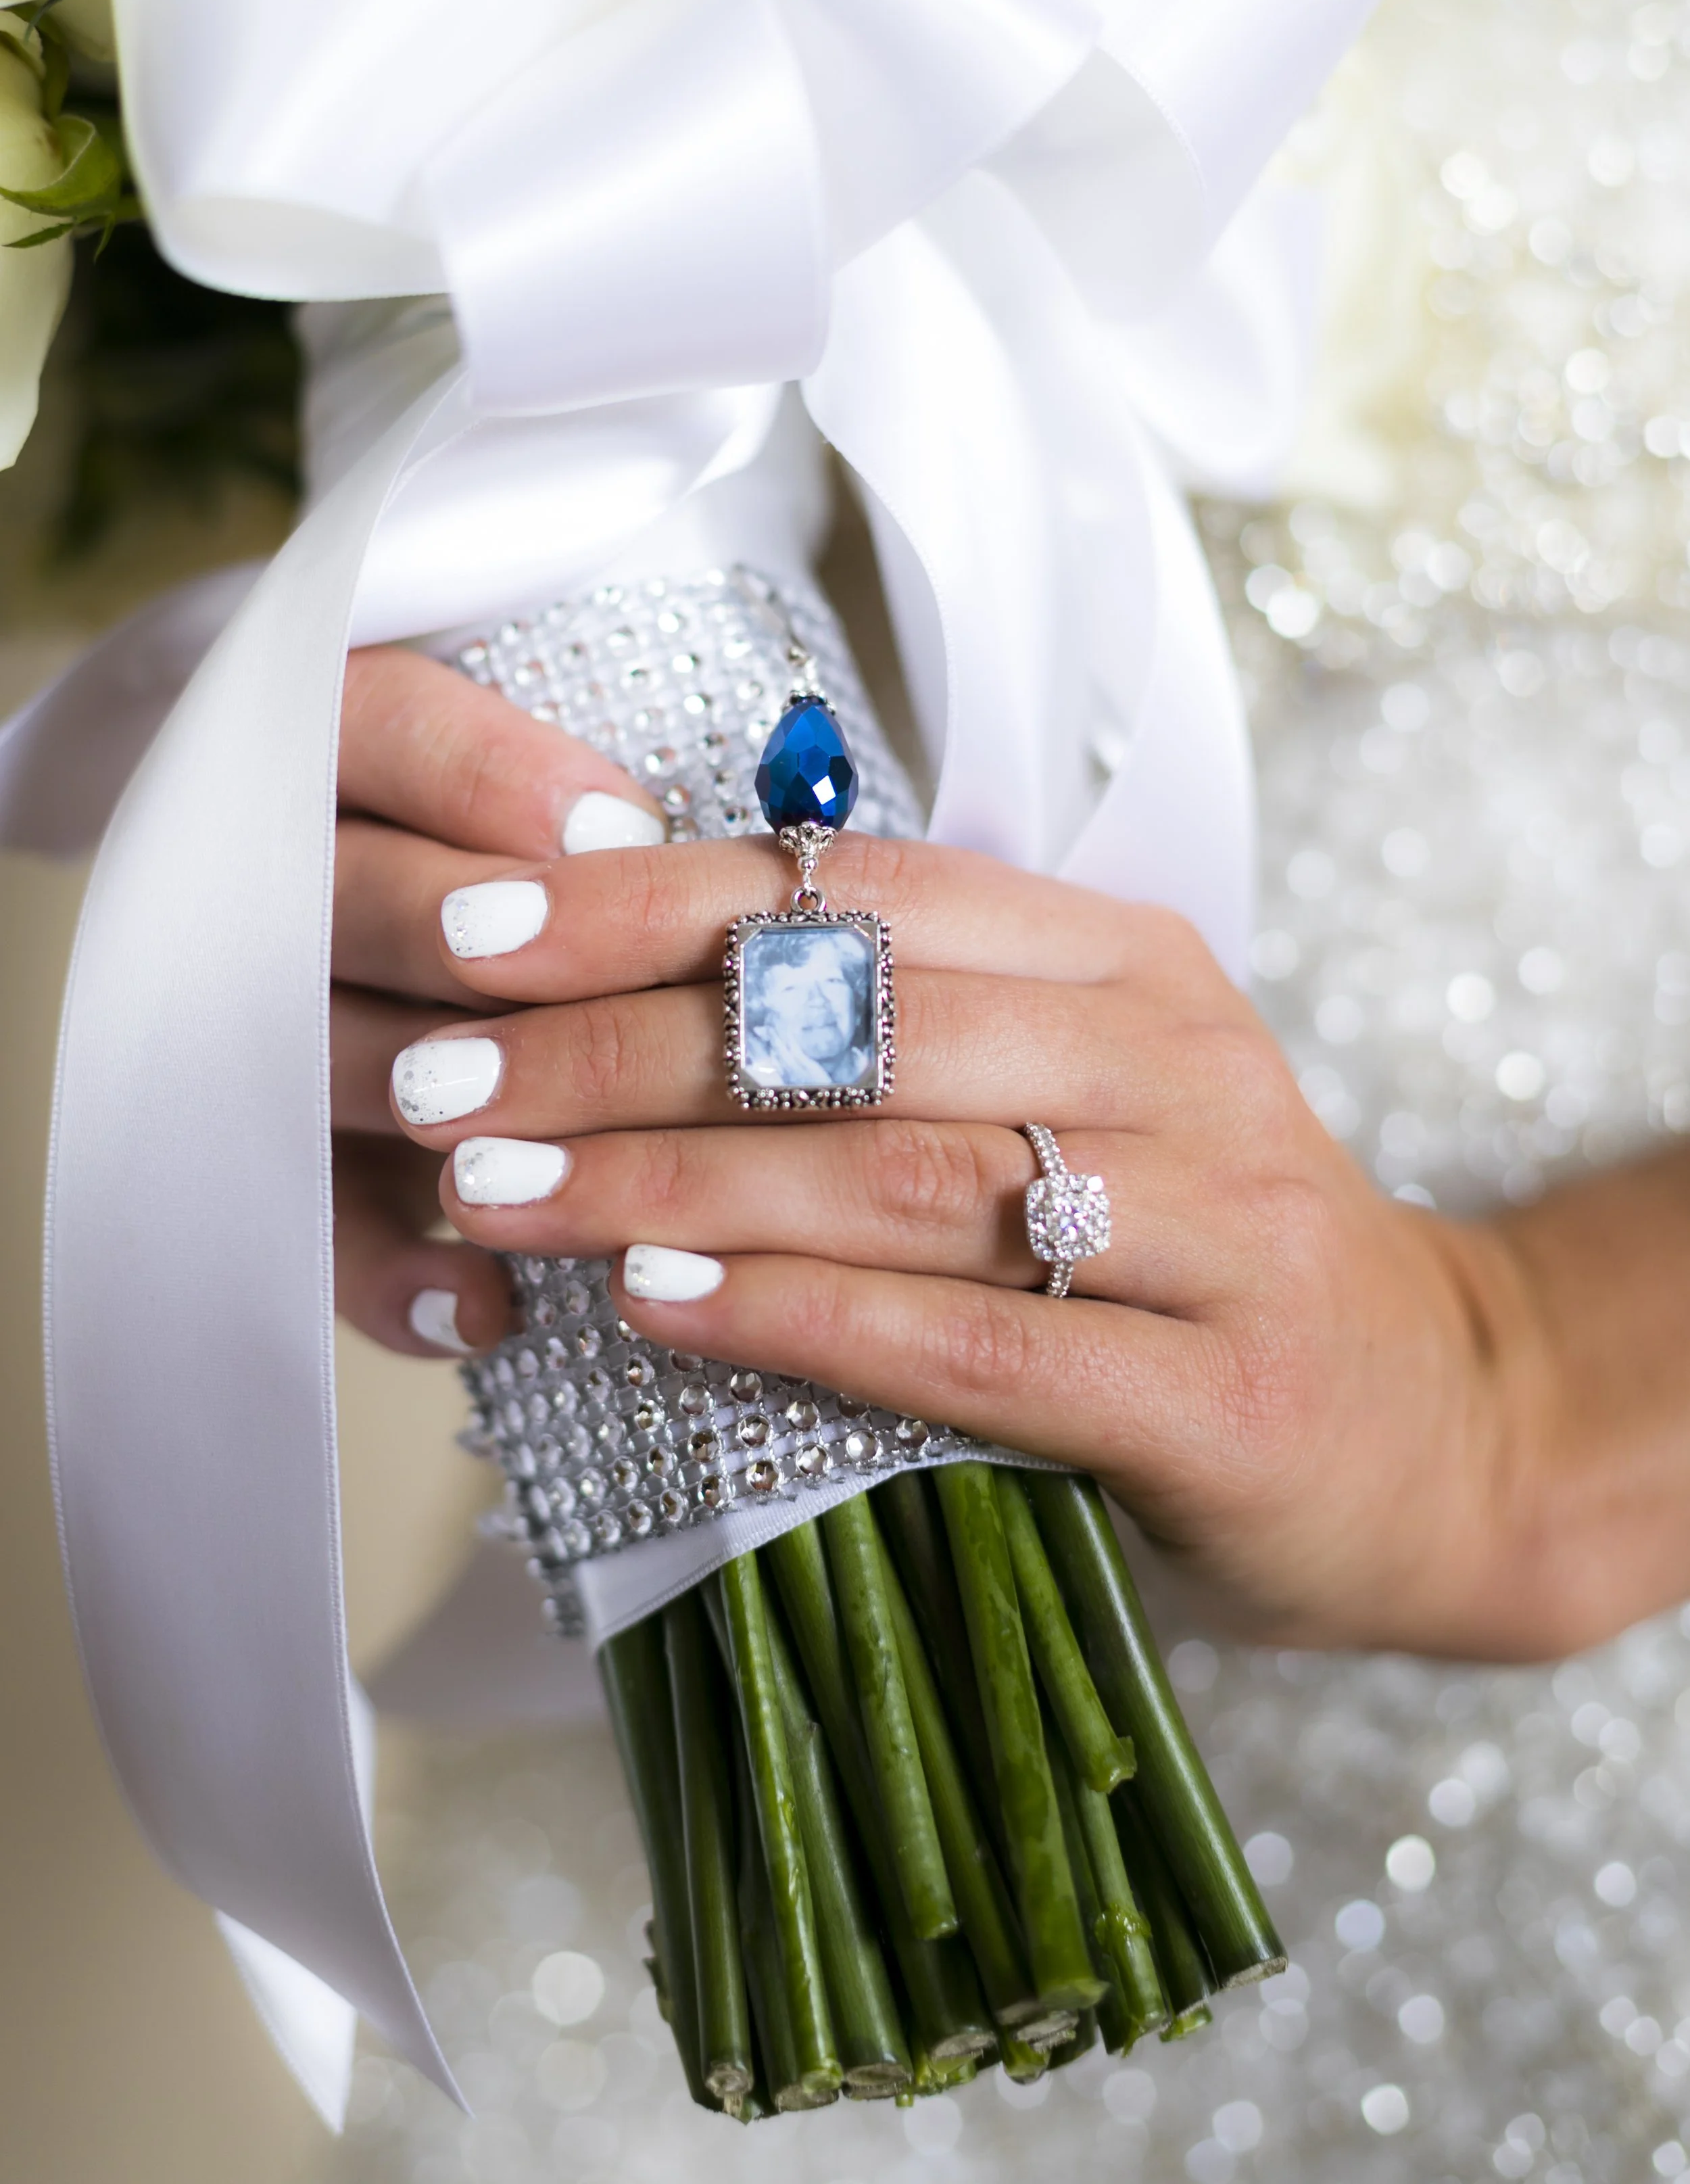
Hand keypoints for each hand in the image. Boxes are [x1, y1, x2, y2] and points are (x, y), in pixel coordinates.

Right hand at [329, 645, 667, 1356]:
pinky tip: (487, 1309)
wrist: (408, 939)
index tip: (625, 824)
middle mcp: (276, 879)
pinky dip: (392, 1274)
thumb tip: (645, 850)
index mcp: (335, 746)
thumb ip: (574, 807)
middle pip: (352, 893)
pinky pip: (308, 1219)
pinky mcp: (276, 1155)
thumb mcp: (542, 787)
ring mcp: (263, 1025)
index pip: (384, 727)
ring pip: (332, 1057)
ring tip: (580, 1166)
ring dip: (459, 1114)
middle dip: (471, 942)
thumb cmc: (535, 851)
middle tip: (593, 996)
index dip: (490, 776)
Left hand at [356, 827, 1689, 1659]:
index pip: (851, 894)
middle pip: (856, 1024)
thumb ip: (900, 1044)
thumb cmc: (1194, 1262)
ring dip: (674, 1178)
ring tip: (498, 1194)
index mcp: (1120, 959)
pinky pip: (981, 1340)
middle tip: (436, 1084)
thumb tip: (610, 1006)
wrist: (1436, 1432)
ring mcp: (1217, 1219)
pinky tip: (660, 1309)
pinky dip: (808, 1317)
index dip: (643, 904)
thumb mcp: (1075, 1102)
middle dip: (614, 1048)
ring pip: (903, 1168)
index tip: (468, 934)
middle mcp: (1174, 1055)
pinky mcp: (1227, 1392)